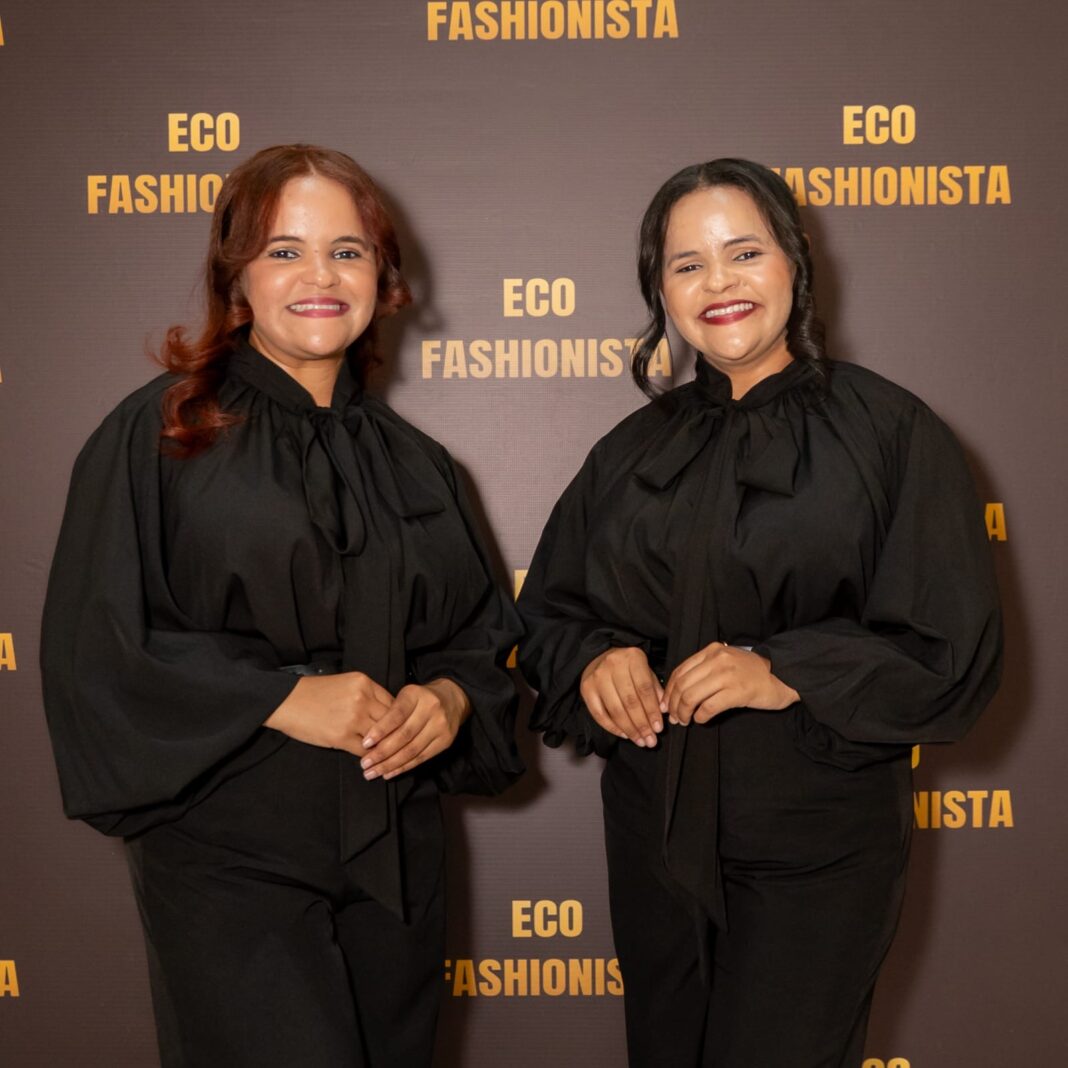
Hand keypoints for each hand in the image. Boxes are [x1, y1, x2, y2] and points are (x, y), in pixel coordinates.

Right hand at [264, 672, 393, 756]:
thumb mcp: (345, 683)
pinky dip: (368, 756)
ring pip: (381, 737)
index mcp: (364, 683)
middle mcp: (362, 699)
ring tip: (386, 755)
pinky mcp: (341, 737)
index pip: (393, 703)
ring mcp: (352, 718)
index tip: (399, 728)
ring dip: (383, 748)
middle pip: (391, 721)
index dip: (398, 718)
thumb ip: (367, 695)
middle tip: (399, 745)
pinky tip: (369, 760)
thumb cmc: (313, 693)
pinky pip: (365, 750)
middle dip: (395, 734)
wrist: (286, 701)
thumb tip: (386, 712)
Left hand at [359, 678, 470, 780]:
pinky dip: (404, 767)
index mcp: (416, 694)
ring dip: (390, 764)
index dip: (380, 730)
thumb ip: (390, 713)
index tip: (365, 744)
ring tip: (373, 772)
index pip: (397, 715)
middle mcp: (431, 709)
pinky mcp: (446, 740)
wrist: (452, 699)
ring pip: (412, 750)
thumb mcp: (404, 696)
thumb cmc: (420, 699)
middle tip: (365, 764)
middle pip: (404, 735)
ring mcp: (440, 726)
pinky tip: (389, 773)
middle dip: (382, 752)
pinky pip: (421, 758)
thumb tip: (369, 741)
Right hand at [579, 646, 663, 746]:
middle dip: (642, 725)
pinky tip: (624, 734)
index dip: (652, 711)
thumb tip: (662, 712)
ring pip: (615, 710)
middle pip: (630, 702)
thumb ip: (655, 690)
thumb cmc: (627, 667)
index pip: (644, 689)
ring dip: (629, 729)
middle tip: (650, 740)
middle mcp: (613, 665)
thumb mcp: (646, 671)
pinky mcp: (586, 689)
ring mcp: (597, 677)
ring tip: (640, 740)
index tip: (659, 728)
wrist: (600, 656)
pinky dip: (612, 728)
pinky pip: (599, 714)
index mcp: (633, 658)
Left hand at [664, 643, 798, 725]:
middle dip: (673, 705)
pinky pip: (709, 707)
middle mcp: (717, 660)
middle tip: (674, 718)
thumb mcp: (726, 661)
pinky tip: (701, 720)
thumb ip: (705, 670)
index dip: (669, 691)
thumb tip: (679, 690)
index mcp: (711, 651)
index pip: (680, 671)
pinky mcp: (738, 692)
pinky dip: (700, 716)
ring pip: (692, 696)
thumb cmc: (753, 672)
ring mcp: (727, 675)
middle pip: (682, 686)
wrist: (784, 675)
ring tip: (685, 721)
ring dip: (684, 713)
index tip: (666, 704)